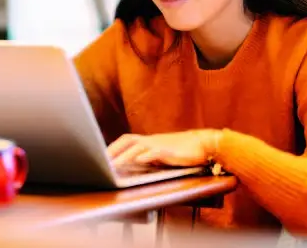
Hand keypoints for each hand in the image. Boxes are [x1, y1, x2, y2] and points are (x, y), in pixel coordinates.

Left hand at [107, 130, 221, 167]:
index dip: (112, 147)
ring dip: (123, 156)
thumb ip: (149, 158)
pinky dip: (144, 156)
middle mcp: (151, 141)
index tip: (100, 157)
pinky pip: (154, 152)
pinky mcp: (169, 151)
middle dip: (113, 150)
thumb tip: (134, 165)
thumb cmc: (184, 152)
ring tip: (112, 166)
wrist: (205, 144)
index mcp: (149, 141)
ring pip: (137, 147)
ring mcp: (160, 145)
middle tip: (100, 161)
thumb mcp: (163, 155)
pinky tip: (136, 161)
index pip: (126, 140)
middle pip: (127, 140)